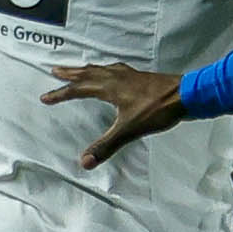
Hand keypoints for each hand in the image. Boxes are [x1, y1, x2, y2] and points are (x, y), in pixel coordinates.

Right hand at [42, 64, 182, 168]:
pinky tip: (112, 74)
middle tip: (55, 70)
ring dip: (86, 69)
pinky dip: (105, 70)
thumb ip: (107, 145)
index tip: (45, 97)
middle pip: (87, 73)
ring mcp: (129, 75)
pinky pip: (115, 70)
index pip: (78, 89)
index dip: (60, 94)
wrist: (187, 95)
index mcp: (109, 87)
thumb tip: (85, 162)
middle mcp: (116, 77)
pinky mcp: (140, 77)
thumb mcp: (130, 130)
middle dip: (70, 73)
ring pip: (101, 69)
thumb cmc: (158, 109)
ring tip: (77, 69)